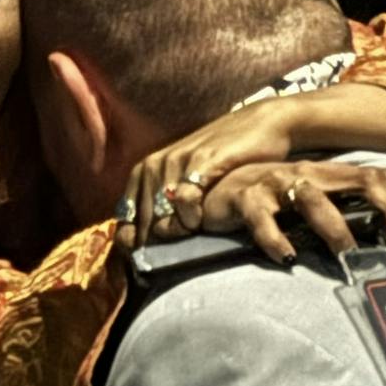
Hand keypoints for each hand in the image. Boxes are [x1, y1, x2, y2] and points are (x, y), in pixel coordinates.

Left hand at [116, 98, 300, 249]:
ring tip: (185, 242)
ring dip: (171, 230)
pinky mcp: (204, 159)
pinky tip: (198, 224)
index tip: (147, 260)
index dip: (133, 240)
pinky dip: (189, 214)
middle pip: (143, 217)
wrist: (258, 124)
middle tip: (168, 261)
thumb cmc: (222, 159)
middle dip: (152, 242)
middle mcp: (156, 163)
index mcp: (146, 169)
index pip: (127, 214)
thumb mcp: (186, 178)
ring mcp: (178, 160)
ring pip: (161, 209)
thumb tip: (150, 241)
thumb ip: (166, 203)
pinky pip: (186, 195)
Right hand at [201, 159, 385, 263]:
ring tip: (344, 255)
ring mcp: (273, 182)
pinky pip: (262, 219)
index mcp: (321, 173)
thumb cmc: (263, 197)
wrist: (208, 191)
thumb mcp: (307, 193)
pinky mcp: (244, 198)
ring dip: (335, 227)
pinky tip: (286, 256)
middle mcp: (303, 173)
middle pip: (356, 179)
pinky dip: (276, 239)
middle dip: (382, 208)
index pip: (371, 176)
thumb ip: (343, 193)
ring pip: (313, 198)